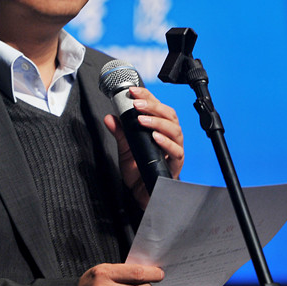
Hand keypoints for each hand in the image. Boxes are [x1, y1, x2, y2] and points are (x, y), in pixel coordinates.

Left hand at [104, 87, 183, 207]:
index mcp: (160, 129)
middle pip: (169, 115)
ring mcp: (174, 150)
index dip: (147, 97)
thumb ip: (120, 133)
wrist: (142, 194)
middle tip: (137, 104)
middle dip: (153, 106)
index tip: (133, 91)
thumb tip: (110, 117)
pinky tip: (155, 137)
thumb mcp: (125, 149)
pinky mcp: (175, 165)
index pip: (157, 107)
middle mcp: (169, 137)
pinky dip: (166, 143)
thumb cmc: (138, 170)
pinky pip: (176, 151)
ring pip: (175, 130)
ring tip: (142, 120)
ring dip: (158, 122)